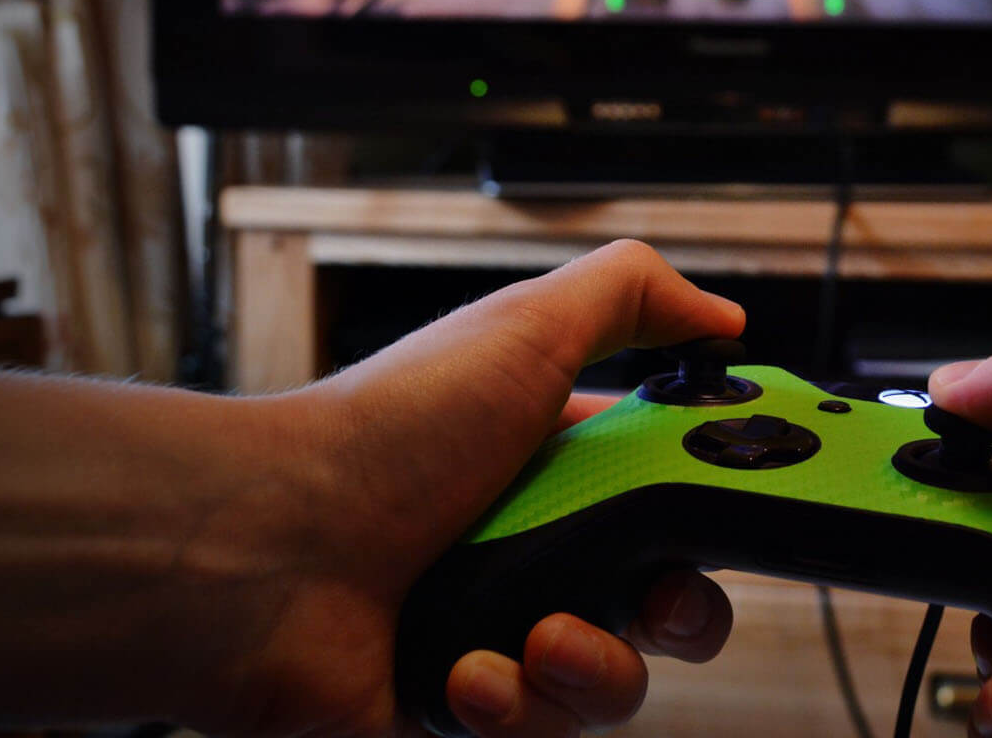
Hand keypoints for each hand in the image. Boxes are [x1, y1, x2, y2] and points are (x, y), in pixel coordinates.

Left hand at [213, 240, 743, 736]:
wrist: (258, 552)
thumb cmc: (383, 434)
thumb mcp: (525, 325)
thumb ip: (633, 297)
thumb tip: (725, 318)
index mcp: (561, 466)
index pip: (678, 497)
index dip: (716, 510)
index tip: (732, 514)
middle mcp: (535, 551)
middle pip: (668, 606)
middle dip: (678, 613)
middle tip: (650, 601)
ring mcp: (495, 635)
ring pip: (612, 685)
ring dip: (589, 670)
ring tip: (530, 640)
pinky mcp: (457, 711)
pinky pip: (536, 733)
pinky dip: (510, 710)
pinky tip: (461, 676)